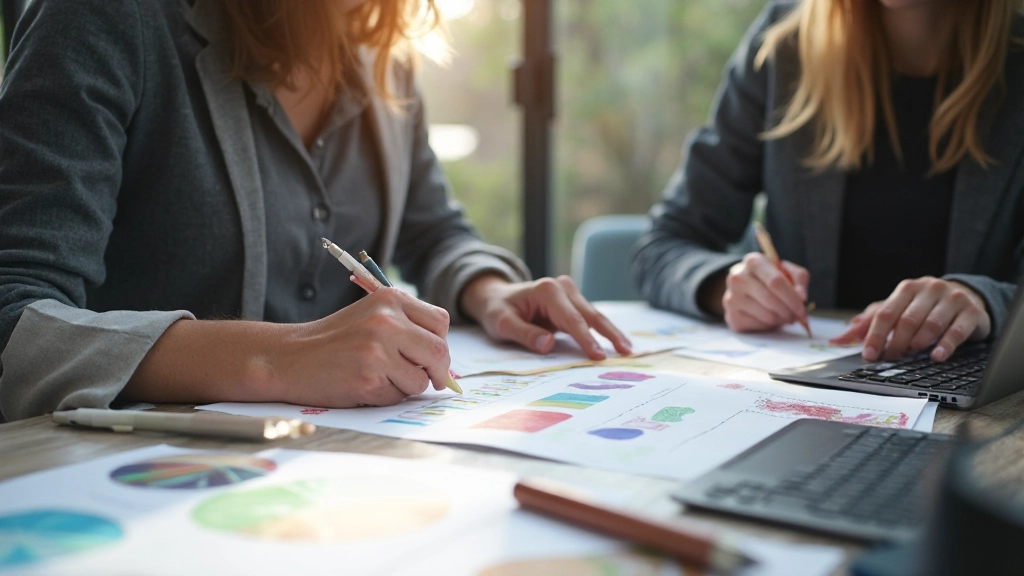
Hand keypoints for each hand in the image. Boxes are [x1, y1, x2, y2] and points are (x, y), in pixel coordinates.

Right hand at [272, 288, 451, 406]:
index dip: (441, 343)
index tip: (433, 358)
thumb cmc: (334, 340)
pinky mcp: (368, 378)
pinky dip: (387, 397)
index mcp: (390, 299)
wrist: (289, 357)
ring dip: (407, 386)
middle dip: (438, 371)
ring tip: (379, 377)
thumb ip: (406, 327)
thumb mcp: (371, 316)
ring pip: (420, 379)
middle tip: (429, 380)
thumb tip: (444, 358)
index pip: (440, 322)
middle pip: (438, 351)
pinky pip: (398, 396)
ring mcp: (377, 350)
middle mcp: (386, 321)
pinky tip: (364, 385)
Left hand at [459, 274, 632, 359]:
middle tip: (626, 352)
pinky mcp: (572, 302)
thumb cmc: (498, 311)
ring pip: (594, 315)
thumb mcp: (502, 324)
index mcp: (547, 290)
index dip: (586, 339)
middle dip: (610, 334)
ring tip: (627, 350)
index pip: (571, 320)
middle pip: (591, 314)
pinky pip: (589, 318)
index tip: (598, 356)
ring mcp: (569, 293)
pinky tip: (615, 344)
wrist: (496, 297)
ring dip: (610, 333)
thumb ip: (524, 334)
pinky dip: (602, 331)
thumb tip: (548, 345)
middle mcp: (562, 287)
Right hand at [719, 252, 809, 332]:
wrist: (745, 288)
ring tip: (784, 315)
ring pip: (767, 315)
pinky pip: (759, 326)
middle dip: (789, 311)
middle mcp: (737, 278)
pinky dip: (770, 326)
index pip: (775, 282)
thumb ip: (799, 279)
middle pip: (771, 300)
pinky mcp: (731, 316)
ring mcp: (731, 297)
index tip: (802, 309)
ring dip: (782, 319)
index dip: (792, 298)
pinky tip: (770, 319)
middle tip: (796, 316)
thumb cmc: (770, 278)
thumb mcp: (787, 271)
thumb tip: (801, 297)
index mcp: (753, 261)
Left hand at [831, 277, 990, 361]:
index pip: (885, 313)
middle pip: (907, 320)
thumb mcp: (896, 310)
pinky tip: (936, 356)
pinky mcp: (971, 312)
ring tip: (911, 355)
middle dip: (896, 342)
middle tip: (891, 358)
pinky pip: (957, 330)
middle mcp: (929, 290)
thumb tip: (838, 339)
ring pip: (931, 324)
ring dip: (918, 342)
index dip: (874, 335)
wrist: (967, 297)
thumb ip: (868, 324)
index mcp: (906, 289)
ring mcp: (952, 299)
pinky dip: (945, 345)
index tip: (869, 355)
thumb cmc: (924, 306)